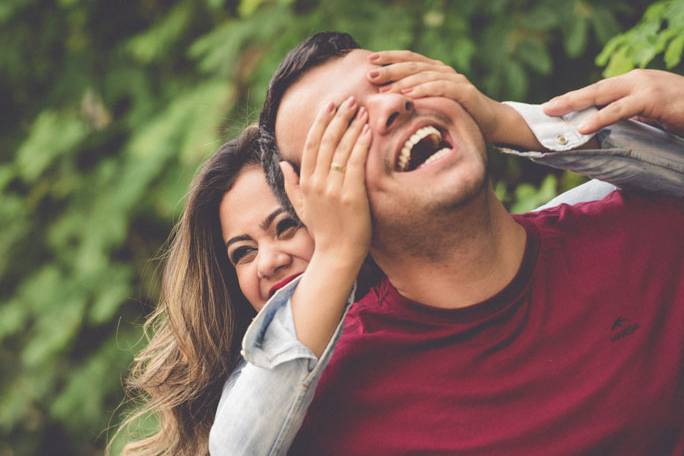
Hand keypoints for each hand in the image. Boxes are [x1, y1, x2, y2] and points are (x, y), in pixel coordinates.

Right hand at [280, 96, 371, 263]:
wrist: (337, 255)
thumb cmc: (323, 231)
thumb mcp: (301, 207)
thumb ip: (291, 185)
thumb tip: (282, 164)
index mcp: (305, 183)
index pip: (311, 144)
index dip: (321, 122)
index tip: (330, 105)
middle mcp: (317, 183)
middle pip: (326, 141)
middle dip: (338, 117)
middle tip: (349, 100)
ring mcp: (334, 189)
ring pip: (342, 149)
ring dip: (352, 126)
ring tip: (361, 110)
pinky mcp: (351, 196)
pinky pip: (356, 164)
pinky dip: (361, 145)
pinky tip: (368, 130)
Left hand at [366, 50, 511, 143]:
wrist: (487, 123)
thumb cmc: (453, 114)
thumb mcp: (429, 104)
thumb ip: (411, 98)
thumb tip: (382, 99)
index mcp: (432, 70)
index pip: (408, 58)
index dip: (389, 57)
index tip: (370, 60)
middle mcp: (442, 70)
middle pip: (413, 65)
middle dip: (390, 69)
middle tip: (371, 75)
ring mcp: (454, 79)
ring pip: (425, 75)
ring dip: (403, 81)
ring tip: (386, 88)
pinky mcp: (464, 91)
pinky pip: (442, 88)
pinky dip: (425, 89)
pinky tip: (410, 94)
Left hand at [543, 69, 683, 135]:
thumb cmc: (681, 113)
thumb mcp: (650, 113)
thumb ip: (628, 116)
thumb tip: (604, 130)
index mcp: (634, 82)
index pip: (599, 90)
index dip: (576, 99)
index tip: (555, 107)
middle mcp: (636, 80)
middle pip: (594, 89)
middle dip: (568, 99)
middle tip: (545, 109)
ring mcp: (644, 87)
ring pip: (602, 95)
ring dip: (575, 104)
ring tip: (554, 113)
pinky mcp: (651, 100)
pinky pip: (619, 110)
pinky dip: (599, 118)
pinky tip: (582, 127)